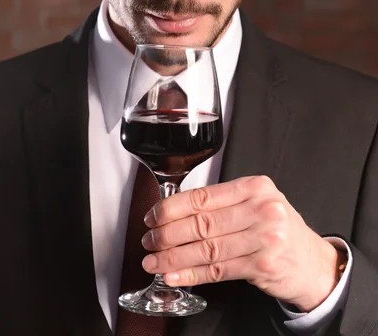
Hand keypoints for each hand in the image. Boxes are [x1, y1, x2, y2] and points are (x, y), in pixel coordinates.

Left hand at [141, 176, 342, 311]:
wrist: (313, 261)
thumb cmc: (278, 228)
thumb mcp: (258, 203)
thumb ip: (224, 202)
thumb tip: (174, 210)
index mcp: (255, 187)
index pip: (203, 196)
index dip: (172, 207)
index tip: (152, 216)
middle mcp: (262, 209)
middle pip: (202, 222)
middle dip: (167, 233)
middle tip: (148, 240)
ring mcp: (265, 238)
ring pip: (207, 248)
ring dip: (174, 257)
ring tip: (153, 261)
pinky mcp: (263, 266)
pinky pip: (218, 270)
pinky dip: (191, 273)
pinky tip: (173, 275)